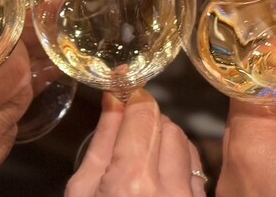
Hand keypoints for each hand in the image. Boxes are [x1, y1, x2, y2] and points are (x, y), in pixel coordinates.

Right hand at [67, 89, 205, 196]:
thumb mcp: (83, 191)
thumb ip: (102, 141)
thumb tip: (114, 99)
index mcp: (128, 179)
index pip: (142, 113)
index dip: (132, 96)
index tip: (124, 90)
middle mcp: (163, 187)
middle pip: (164, 122)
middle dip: (145, 117)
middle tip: (127, 127)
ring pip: (181, 139)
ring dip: (162, 135)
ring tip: (141, 151)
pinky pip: (192, 164)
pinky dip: (176, 156)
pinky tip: (157, 170)